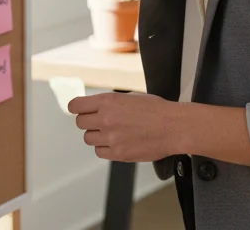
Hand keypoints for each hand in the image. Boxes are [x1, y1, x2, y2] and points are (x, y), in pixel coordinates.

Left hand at [69, 92, 183, 162]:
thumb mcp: (129, 97)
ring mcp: (111, 138)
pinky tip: (115, 143)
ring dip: (96, 135)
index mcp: (108, 101)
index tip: (80, 110)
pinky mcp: (118, 153)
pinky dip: (104, 148)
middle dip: (88, 122)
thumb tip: (95, 107)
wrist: (173, 127)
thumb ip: (109, 103)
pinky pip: (99, 152)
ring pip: (88, 138)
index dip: (77, 108)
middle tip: (99, 122)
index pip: (76, 106)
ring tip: (110, 133)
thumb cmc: (157, 111)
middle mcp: (106, 119)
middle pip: (80, 123)